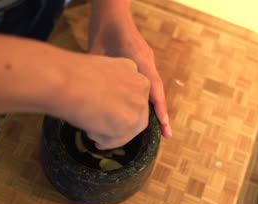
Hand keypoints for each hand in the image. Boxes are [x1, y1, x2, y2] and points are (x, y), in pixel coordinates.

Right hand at [54, 53, 150, 149]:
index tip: (106, 116)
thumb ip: (108, 86)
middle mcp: (141, 87)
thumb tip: (102, 102)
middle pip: (135, 115)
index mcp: (132, 69)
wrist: (64, 81)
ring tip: (88, 130)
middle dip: (118, 126)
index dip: (119, 109)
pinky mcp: (129, 123)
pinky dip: (101, 139)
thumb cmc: (70, 74)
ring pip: (127, 130)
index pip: (132, 96)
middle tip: (97, 130)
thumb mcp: (96, 72)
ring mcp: (137, 105)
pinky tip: (89, 131)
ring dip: (108, 134)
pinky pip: (115, 139)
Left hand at [88, 6, 171, 137]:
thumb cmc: (102, 31)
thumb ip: (99, 73)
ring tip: (161, 129)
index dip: (158, 106)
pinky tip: (144, 112)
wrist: (111, 14)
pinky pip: (147, 84)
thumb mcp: (96, 52)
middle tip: (167, 134)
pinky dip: (148, 99)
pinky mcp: (141, 63)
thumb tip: (90, 96)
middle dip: (162, 113)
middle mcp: (147, 62)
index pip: (153, 86)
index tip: (163, 122)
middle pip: (157, 91)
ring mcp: (146, 62)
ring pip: (153, 89)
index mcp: (140, 59)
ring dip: (156, 108)